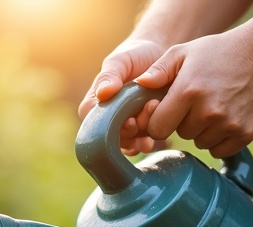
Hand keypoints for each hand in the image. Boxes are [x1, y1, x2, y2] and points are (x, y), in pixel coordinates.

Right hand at [78, 39, 167, 155]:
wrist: (159, 56)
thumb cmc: (134, 56)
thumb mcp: (120, 60)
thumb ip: (110, 75)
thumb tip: (103, 94)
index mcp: (95, 104)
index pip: (94, 123)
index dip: (109, 126)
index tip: (129, 119)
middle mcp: (107, 119)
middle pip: (112, 137)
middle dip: (131, 130)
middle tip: (150, 108)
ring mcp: (124, 126)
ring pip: (128, 142)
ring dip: (143, 134)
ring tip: (157, 109)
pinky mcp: (141, 130)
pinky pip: (140, 144)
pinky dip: (147, 142)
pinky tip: (158, 137)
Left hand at [134, 28, 252, 157]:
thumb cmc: (216, 53)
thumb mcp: (183, 52)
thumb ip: (158, 70)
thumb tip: (139, 85)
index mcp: (188, 91)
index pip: (157, 128)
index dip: (159, 120)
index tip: (168, 110)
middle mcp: (208, 111)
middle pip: (181, 134)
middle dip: (184, 122)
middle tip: (197, 102)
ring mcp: (228, 124)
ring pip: (200, 143)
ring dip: (202, 131)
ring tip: (213, 106)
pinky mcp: (245, 134)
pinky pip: (219, 150)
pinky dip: (219, 139)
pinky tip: (225, 118)